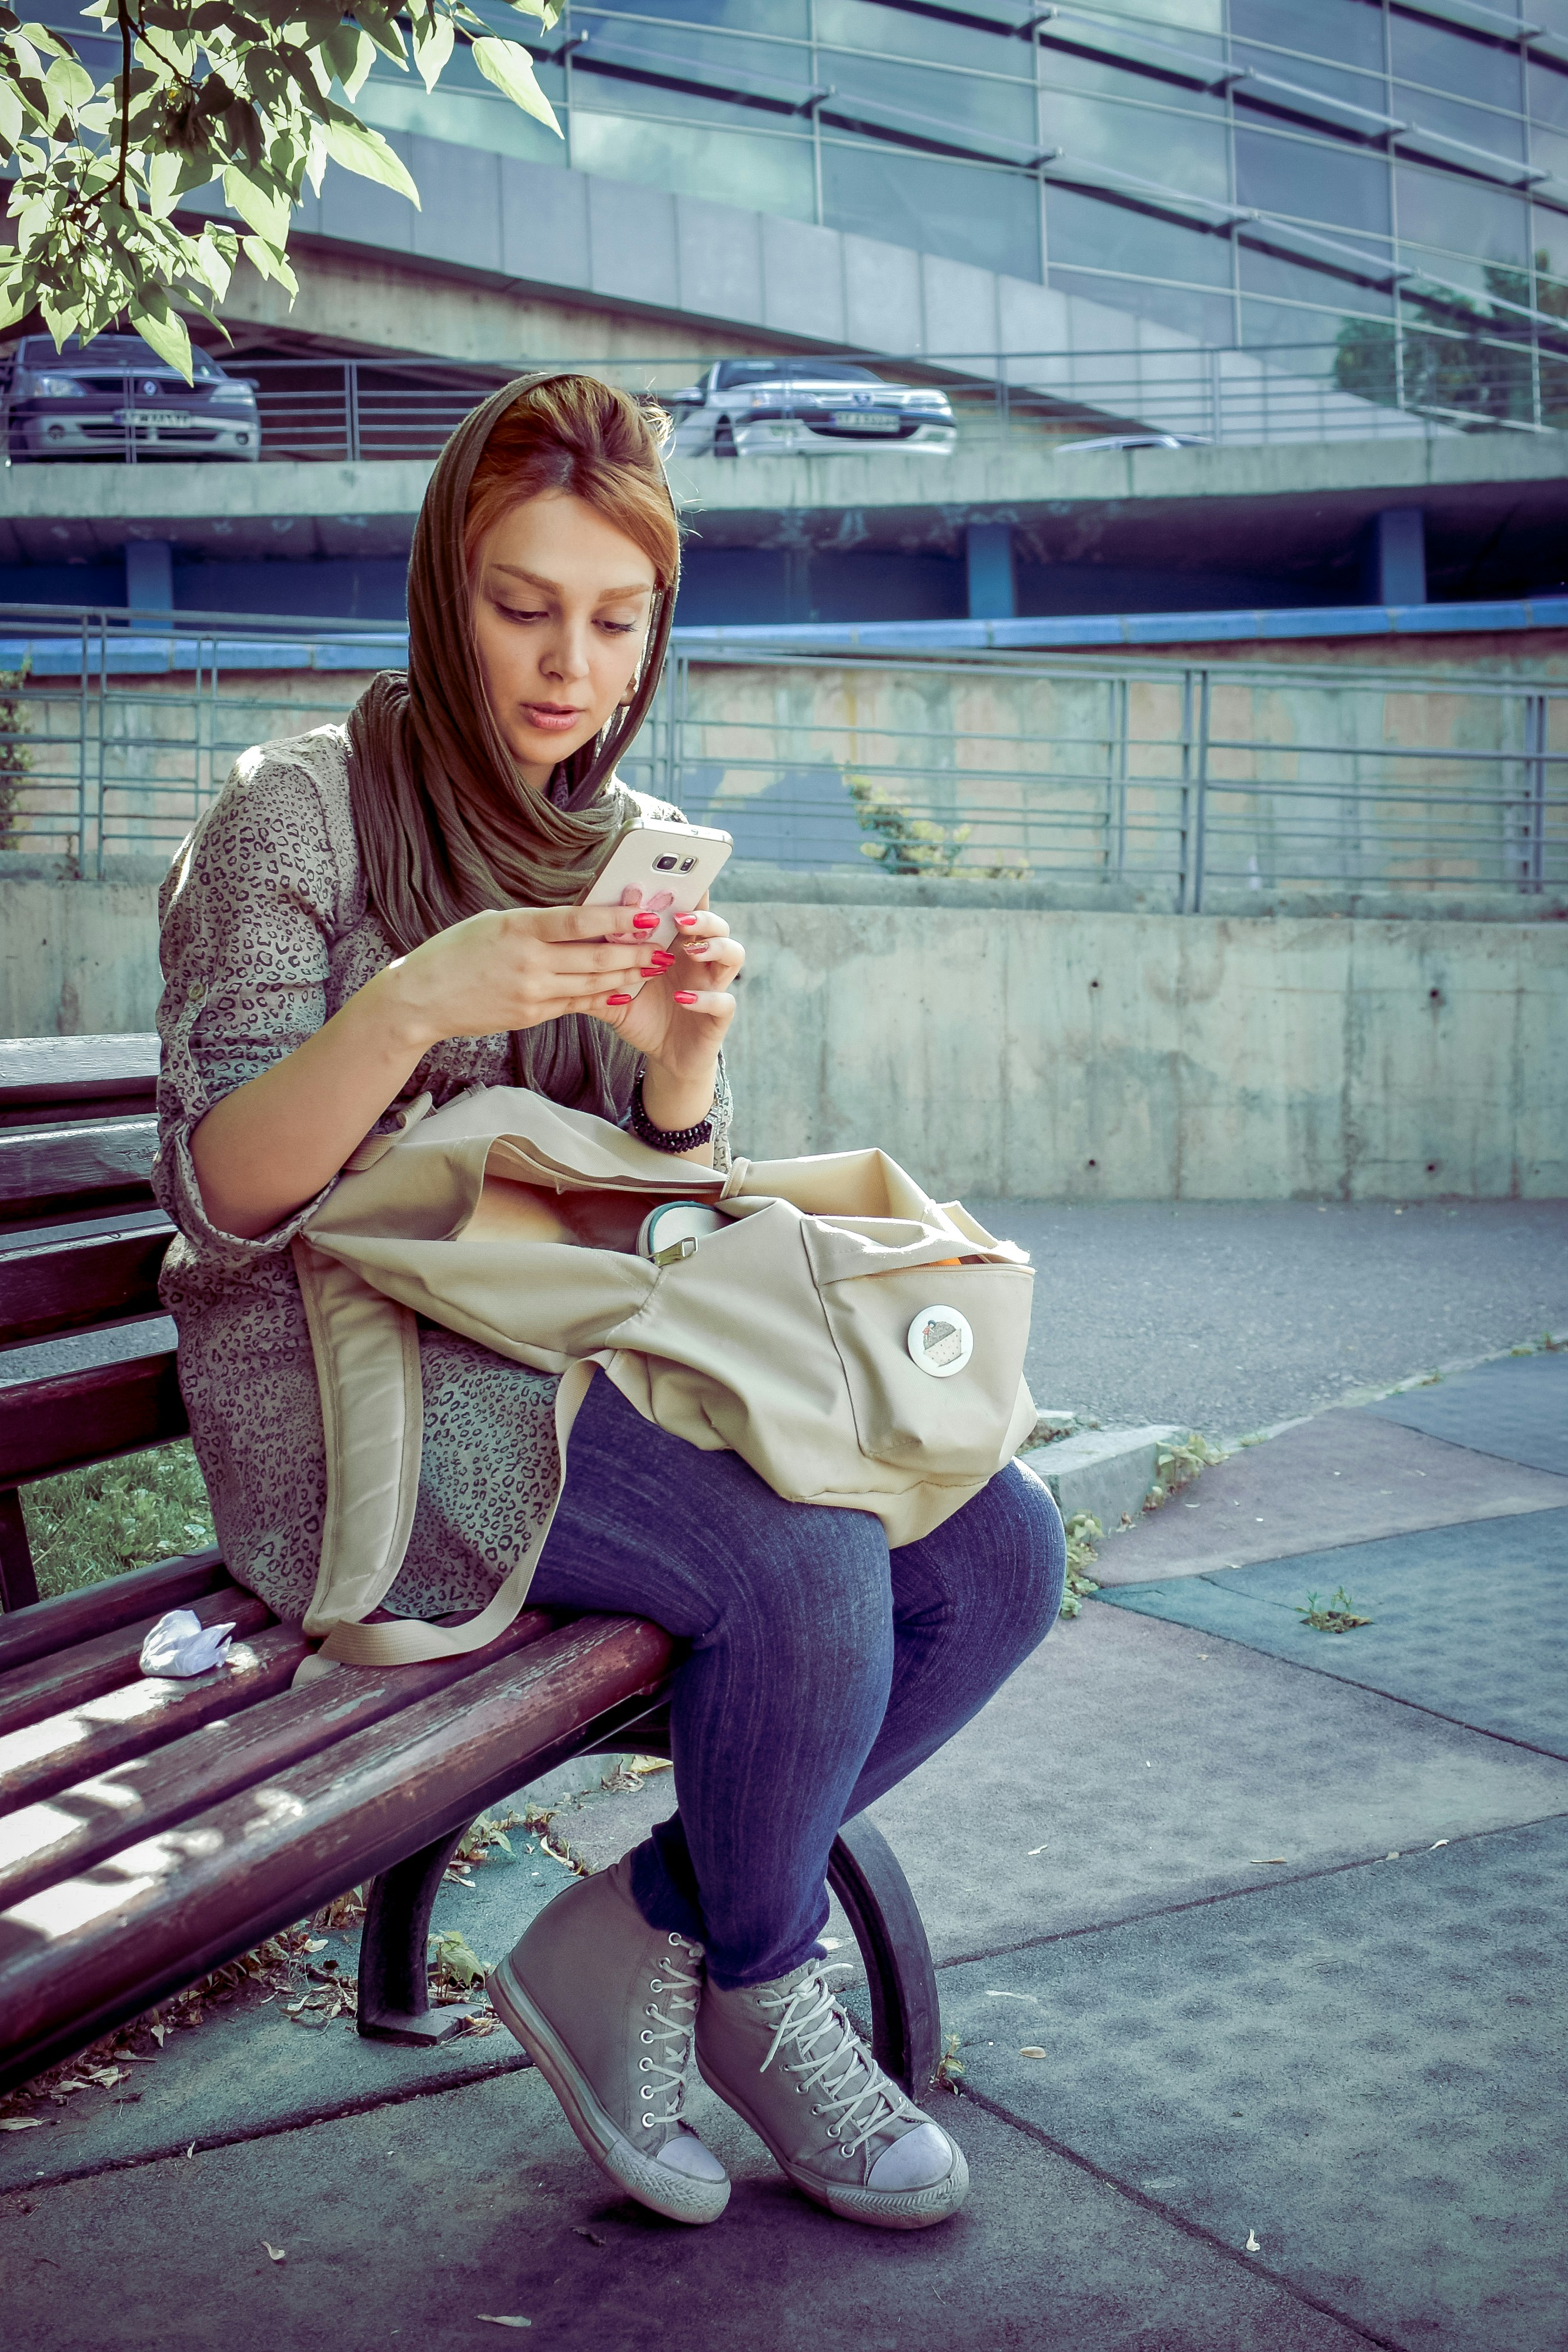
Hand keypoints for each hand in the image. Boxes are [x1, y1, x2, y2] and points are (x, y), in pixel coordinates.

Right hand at [373, 904, 654, 1049]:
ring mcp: (533, 993)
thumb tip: (578, 919)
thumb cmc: (455, 951)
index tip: (645, 914)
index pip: (580, 921)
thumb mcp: (494, 923)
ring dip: (626, 975)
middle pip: (596, 956)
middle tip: (664, 946)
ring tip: (652, 967)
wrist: (422, 998)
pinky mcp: (531, 1015)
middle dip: (635, 952)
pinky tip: (623, 990)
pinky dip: (602, 996)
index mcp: (520, 928)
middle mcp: (530, 962)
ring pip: (592, 982)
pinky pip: (576, 1004)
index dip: (617, 917)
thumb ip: (536, 924)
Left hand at [601, 900, 743, 1095]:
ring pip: (733, 954)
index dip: (682, 894)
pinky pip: (724, 1001)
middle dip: (702, 916)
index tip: (663, 881)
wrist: (665, 1057)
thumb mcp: (616, 990)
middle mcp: (700, 960)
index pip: (686, 910)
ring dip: (715, 947)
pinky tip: (682, 998)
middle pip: (717, 924)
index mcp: (677, 946)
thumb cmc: (644, 1015)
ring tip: (691, 951)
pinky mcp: (719, 1015)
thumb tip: (568, 947)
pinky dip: (705, 998)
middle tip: (679, 917)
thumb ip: (600, 969)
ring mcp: (714, 985)